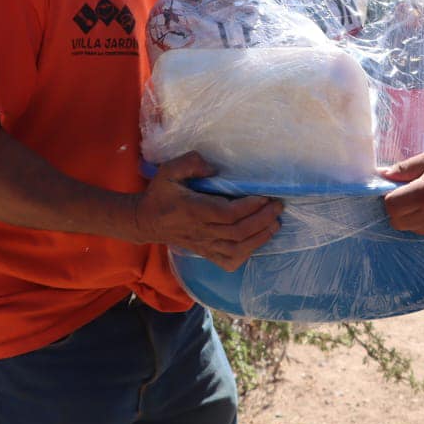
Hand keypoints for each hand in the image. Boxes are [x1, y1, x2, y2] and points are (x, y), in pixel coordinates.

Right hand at [133, 153, 282, 271]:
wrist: (145, 221)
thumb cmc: (161, 194)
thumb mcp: (169, 170)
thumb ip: (191, 163)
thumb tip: (214, 169)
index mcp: (194, 210)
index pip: (227, 214)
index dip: (249, 207)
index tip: (265, 196)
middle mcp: (201, 231)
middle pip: (238, 232)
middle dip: (262, 219)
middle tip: (278, 206)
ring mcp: (204, 245)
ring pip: (237, 248)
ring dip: (260, 237)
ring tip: (275, 223)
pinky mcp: (205, 253)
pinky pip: (229, 260)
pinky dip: (247, 254)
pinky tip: (258, 241)